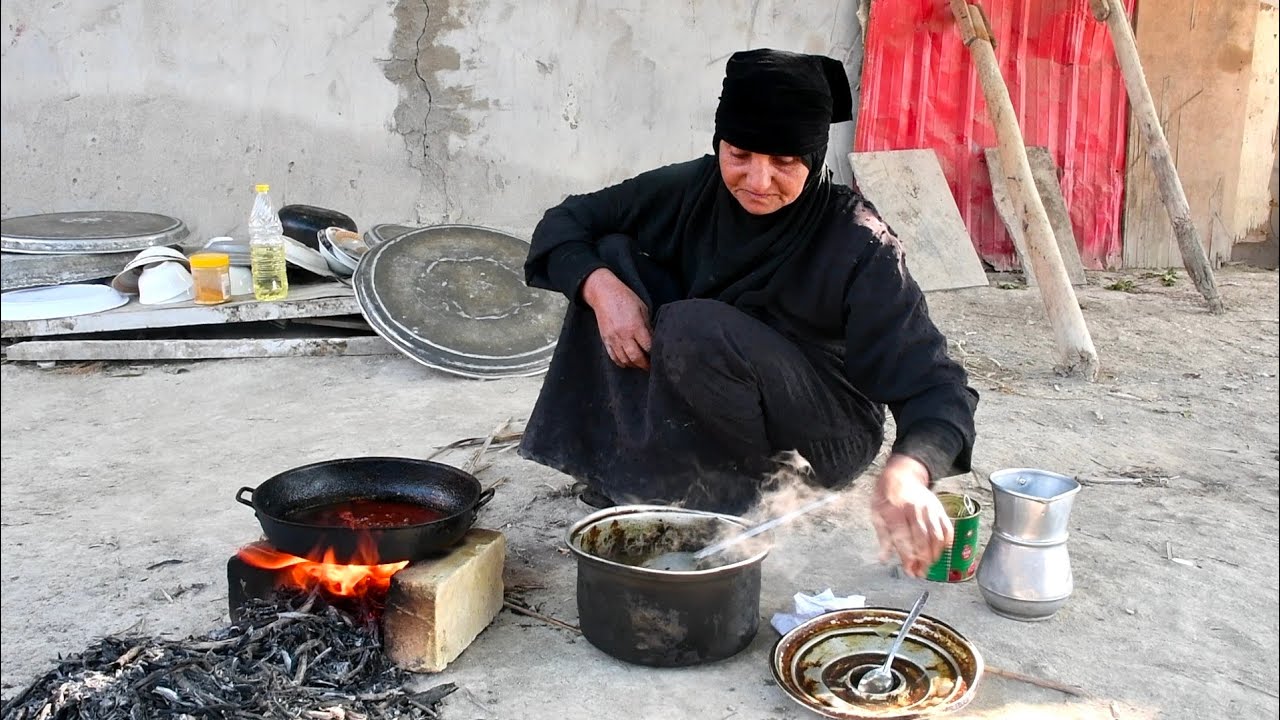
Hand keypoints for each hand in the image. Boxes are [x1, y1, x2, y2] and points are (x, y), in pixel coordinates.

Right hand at [582, 268, 651, 369]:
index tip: (657, 356)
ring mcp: (613, 339)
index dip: (654, 354)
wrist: (604, 294)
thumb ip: (647, 326)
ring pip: (625, 360)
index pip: (648, 347)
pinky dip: (621, 362)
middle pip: (636, 357)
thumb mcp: (642, 309)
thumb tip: (653, 340)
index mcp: (635, 326)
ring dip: (634, 365)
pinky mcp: (605, 340)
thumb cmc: (625, 298)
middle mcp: (624, 335)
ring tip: (640, 365)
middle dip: (645, 364)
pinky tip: (627, 363)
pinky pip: (613, 357)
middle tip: (650, 366)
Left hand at [870, 454, 953, 577]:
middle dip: (922, 560)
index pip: (904, 539)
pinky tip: (941, 551)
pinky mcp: (939, 509)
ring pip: (937, 536)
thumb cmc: (887, 495)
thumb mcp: (877, 512)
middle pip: (922, 540)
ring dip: (934, 555)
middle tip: (920, 573)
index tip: (909, 571)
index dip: (908, 558)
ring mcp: (929, 509)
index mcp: (896, 510)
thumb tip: (884, 559)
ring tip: (929, 566)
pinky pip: (947, 528)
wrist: (903, 472)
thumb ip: (883, 536)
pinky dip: (947, 542)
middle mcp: (915, 509)